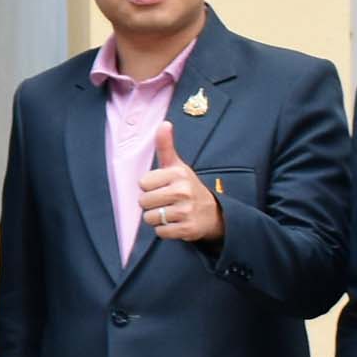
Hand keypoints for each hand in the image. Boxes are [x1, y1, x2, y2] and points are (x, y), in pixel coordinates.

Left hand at [138, 126, 221, 244]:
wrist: (213, 213)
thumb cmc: (188, 187)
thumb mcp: (177, 165)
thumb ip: (166, 146)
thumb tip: (163, 123)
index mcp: (178, 174)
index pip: (143, 183)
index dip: (149, 187)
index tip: (161, 186)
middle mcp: (183, 191)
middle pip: (143, 201)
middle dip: (150, 204)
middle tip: (165, 201)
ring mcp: (186, 211)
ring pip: (150, 218)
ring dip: (156, 218)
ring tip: (170, 212)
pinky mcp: (187, 229)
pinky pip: (160, 232)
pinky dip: (165, 230)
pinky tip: (175, 223)